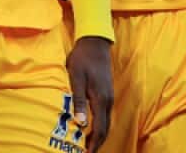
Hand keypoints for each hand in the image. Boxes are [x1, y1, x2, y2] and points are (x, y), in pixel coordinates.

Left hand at [66, 36, 112, 150]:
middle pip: (105, 129)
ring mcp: (109, 96)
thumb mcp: (76, 78)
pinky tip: (91, 127)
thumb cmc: (82, 59)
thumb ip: (79, 101)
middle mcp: (108, 100)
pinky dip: (100, 126)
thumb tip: (81, 124)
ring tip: (88, 145)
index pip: (99, 129)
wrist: (95, 42)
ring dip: (98, 136)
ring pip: (106, 122)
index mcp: (101, 99)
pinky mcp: (107, 92)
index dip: (93, 145)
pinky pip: (105, 115)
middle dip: (97, 144)